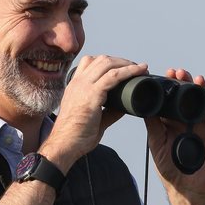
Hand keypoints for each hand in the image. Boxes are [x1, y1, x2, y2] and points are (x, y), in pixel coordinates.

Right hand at [40, 55, 147, 172]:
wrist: (63, 145)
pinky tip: (139, 71)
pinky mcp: (92, 95)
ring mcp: (83, 87)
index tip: (123, 67)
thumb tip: (124, 107)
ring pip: (108, 63)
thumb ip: (108, 112)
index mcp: (75, 86)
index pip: (90, 62)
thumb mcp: (94, 119)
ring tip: (140, 68)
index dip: (109, 62)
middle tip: (136, 67)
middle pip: (101, 59)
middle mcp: (78, 82)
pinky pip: (114, 76)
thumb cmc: (75, 137)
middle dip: (121, 60)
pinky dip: (129, 71)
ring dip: (127, 63)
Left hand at [144, 68, 204, 202]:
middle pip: (187, 97)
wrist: (188, 188)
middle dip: (184, 83)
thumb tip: (143, 107)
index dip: (169, 86)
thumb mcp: (157, 145)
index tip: (166, 74)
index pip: (171, 99)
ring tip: (196, 79)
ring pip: (201, 103)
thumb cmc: (170, 170)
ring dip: (200, 90)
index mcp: (171, 122)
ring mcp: (201, 126)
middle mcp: (186, 121)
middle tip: (179, 72)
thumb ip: (153, 126)